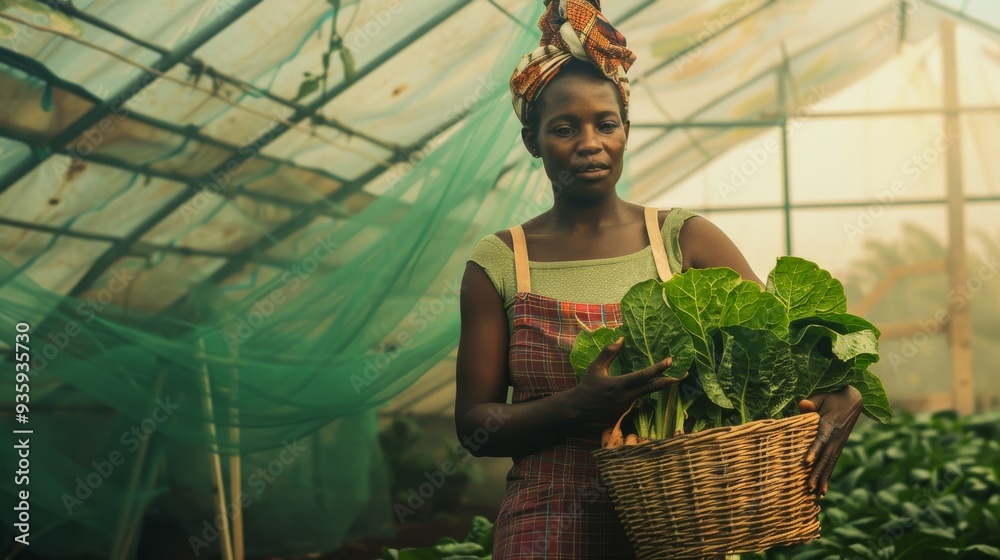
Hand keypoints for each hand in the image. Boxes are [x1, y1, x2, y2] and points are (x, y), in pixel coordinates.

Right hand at [569, 337, 685, 429]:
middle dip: (669, 381)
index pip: (644, 376)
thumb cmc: (587, 386)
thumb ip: (609, 353)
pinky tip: (625, 395)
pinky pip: (634, 404)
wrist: (577, 410)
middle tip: (683, 375)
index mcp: (620, 384)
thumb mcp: (596, 367)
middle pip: (652, 388)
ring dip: (647, 388)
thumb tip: (621, 338)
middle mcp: (626, 398)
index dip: (658, 368)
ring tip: (650, 381)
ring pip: (643, 395)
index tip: (670, 361)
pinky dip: (634, 397)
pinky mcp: (624, 416)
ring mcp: (626, 409)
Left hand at [798, 385, 862, 496]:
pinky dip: (827, 477)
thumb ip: (811, 403)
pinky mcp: (839, 447)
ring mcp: (838, 444)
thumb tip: (802, 404)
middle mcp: (835, 437)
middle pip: (825, 457)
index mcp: (828, 424)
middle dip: (816, 472)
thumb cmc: (833, 397)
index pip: (820, 439)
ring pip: (830, 464)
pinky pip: (833, 464)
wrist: (855, 399)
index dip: (813, 451)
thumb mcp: (822, 397)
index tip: (806, 462)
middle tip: (808, 487)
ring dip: (822, 479)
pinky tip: (823, 492)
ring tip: (816, 495)